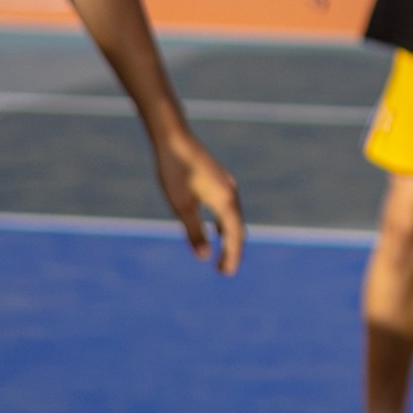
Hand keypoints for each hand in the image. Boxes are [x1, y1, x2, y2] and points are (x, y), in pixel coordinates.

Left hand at [157, 135, 243, 274]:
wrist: (174, 139)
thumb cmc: (175, 172)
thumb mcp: (181, 206)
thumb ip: (194, 232)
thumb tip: (204, 257)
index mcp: (225, 201)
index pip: (235, 236)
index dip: (232, 256)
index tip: (225, 273)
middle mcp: (231, 193)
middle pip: (237, 228)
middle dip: (232, 250)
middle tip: (224, 270)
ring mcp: (227, 185)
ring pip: (233, 218)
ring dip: (229, 237)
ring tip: (223, 253)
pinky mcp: (219, 180)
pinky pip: (228, 208)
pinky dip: (225, 224)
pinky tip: (216, 229)